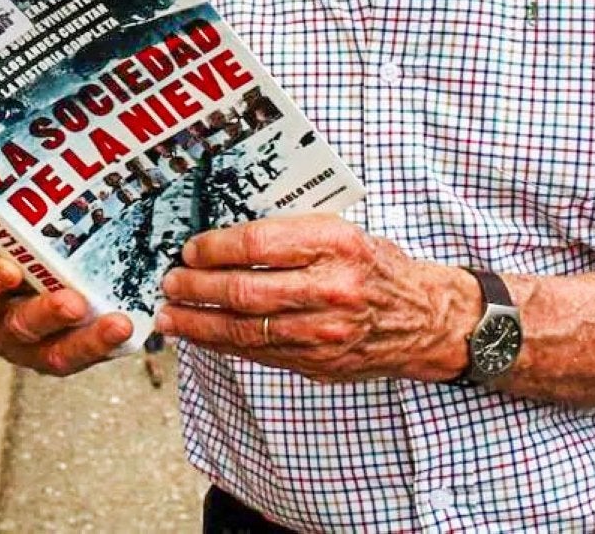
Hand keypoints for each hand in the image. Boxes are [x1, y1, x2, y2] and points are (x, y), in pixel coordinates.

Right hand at [0, 230, 133, 375]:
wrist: (15, 278)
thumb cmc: (1, 249)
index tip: (9, 267)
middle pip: (16, 327)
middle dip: (46, 314)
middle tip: (74, 302)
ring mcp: (30, 348)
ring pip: (55, 354)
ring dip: (87, 340)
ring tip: (117, 324)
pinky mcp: (64, 356)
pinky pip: (85, 357)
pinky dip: (108, 345)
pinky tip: (130, 326)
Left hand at [156, 214, 476, 383]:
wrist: (425, 319)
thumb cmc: (376, 267)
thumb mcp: (342, 232)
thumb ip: (290, 234)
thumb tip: (223, 239)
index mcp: (335, 245)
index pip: (258, 243)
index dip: (214, 247)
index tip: (190, 249)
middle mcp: (330, 290)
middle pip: (244, 290)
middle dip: (196, 287)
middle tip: (170, 282)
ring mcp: (323, 333)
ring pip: (244, 330)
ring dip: (198, 323)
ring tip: (169, 315)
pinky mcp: (317, 363)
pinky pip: (258, 353)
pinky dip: (222, 344)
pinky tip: (199, 335)